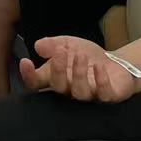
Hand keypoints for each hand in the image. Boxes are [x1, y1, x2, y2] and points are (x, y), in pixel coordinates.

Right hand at [19, 35, 138, 102]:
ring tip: (80, 55)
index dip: (29, 76)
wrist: (114, 64)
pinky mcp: (108, 97)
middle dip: (57, 69)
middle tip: (60, 51)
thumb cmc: (86, 57)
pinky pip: (103, 94)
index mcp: (56, 79)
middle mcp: (69, 90)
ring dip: (78, 74)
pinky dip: (101, 81)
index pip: (37, 83)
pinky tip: (99, 67)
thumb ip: (52, 44)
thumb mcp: (67, 44)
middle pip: (58, 88)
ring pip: (79, 92)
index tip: (26, 61)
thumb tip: (38, 46)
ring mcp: (89, 96)